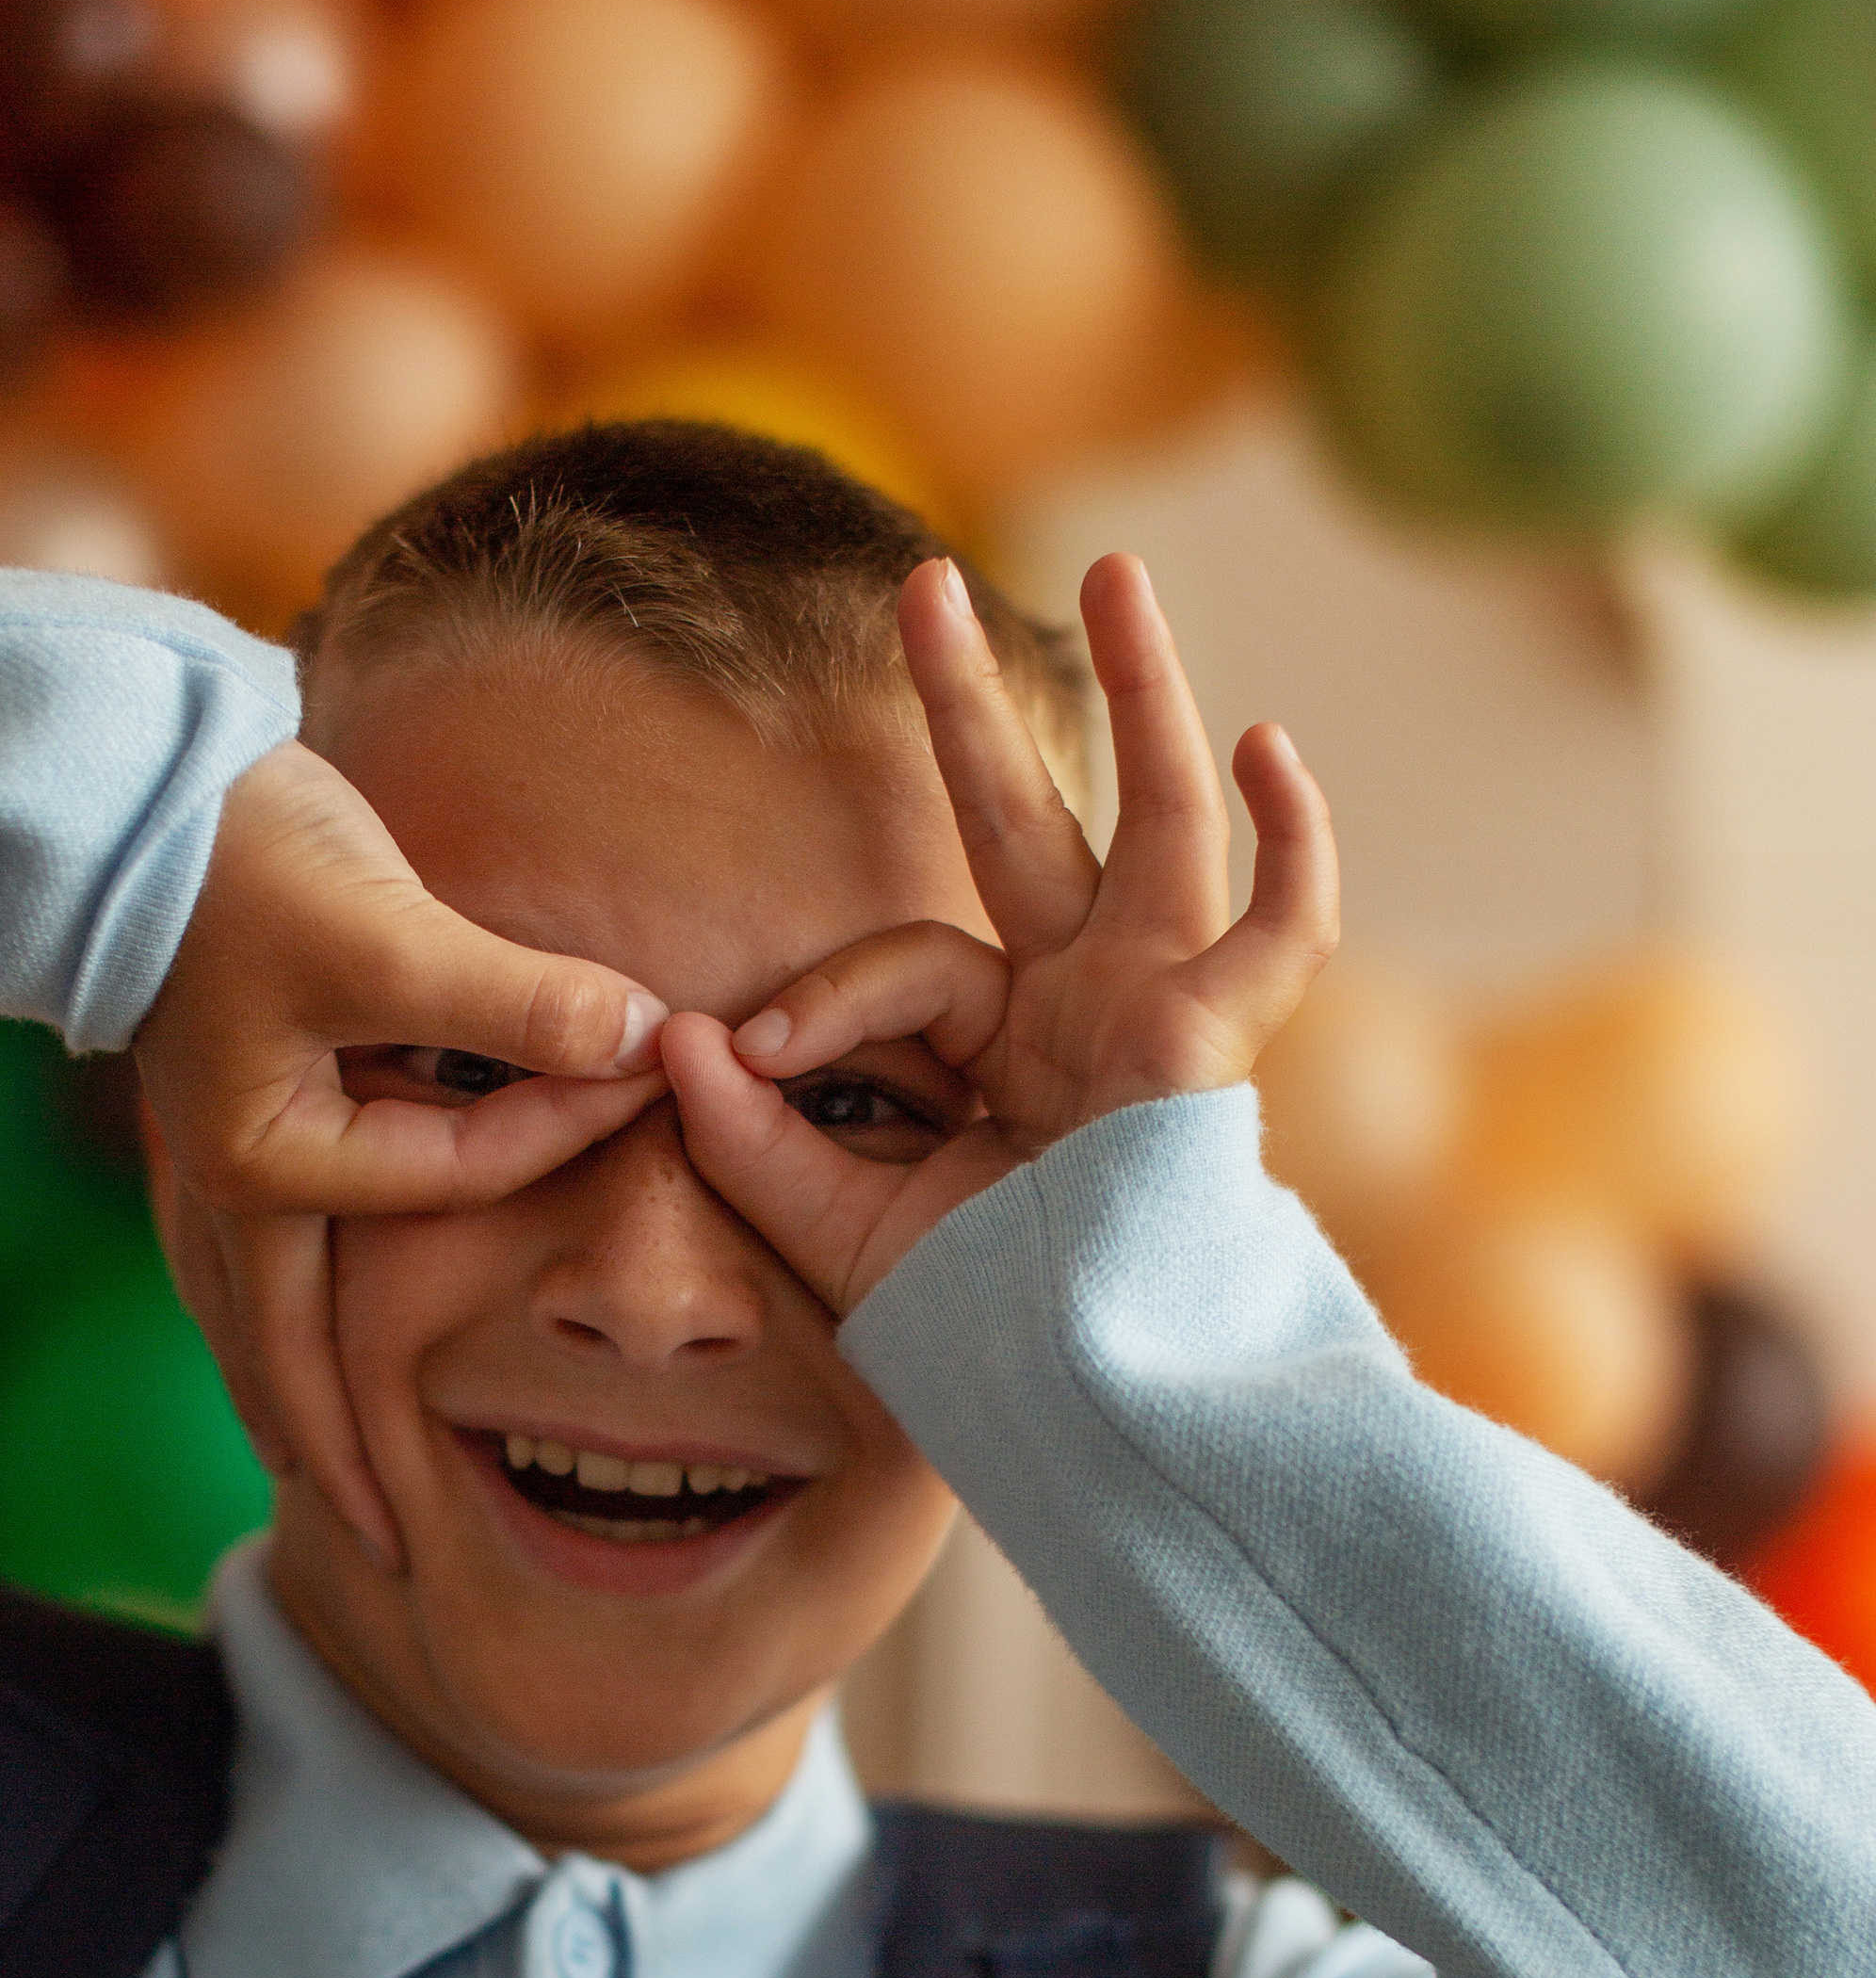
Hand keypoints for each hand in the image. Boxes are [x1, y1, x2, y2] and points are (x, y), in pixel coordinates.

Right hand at [135, 738, 665, 1563]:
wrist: (119, 773)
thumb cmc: (244, 856)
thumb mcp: (390, 934)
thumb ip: (519, 1000)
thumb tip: (639, 1040)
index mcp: (264, 1162)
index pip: (451, 1179)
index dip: (556, 1129)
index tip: (646, 1071)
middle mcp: (223, 1178)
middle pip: (284, 1356)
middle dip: (339, 1454)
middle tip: (394, 1558)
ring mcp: (205, 1147)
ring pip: (248, 1310)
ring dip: (288, 1395)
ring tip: (319, 1475)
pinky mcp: (211, 1098)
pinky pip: (241, 1248)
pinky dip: (267, 1308)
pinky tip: (281, 1333)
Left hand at [661, 553, 1338, 1315]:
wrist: (1070, 1407)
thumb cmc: (972, 1332)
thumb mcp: (834, 1228)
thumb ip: (753, 1140)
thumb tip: (686, 1042)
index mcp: (1006, 1050)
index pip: (908, 968)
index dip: (826, 999)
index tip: (753, 1057)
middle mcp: (1085, 1011)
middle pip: (1030, 826)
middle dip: (973, 708)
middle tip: (922, 585)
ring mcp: (1157, 1014)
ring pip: (1157, 824)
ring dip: (1142, 694)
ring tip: (1112, 570)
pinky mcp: (1210, 1045)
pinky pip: (1280, 927)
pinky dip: (1291, 844)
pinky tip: (1268, 748)